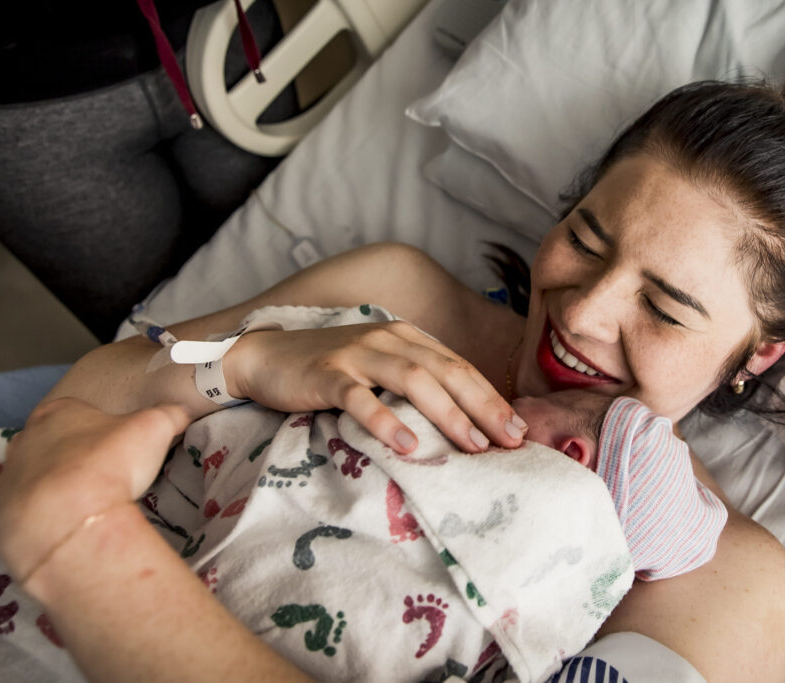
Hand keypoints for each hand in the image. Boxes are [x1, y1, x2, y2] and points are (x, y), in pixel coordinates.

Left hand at [0, 398, 189, 582]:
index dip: (98, 426)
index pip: (77, 410)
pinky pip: (25, 510)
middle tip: (102, 475)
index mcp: (59, 412)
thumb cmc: (110, 463)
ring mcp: (10, 474)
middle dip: (73, 455)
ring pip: (35, 474)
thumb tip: (184, 410)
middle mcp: (26, 438)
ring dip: (56, 486)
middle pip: (51, 440)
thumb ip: (171, 414)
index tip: (115, 444)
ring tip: (86, 504)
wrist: (67, 517)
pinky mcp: (1, 511)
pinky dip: (44, 515)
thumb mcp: (156, 428)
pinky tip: (68, 525)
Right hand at [226, 321, 526, 452]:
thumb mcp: (378, 368)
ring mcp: (357, 354)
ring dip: (447, 413)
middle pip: (447, 371)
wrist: (265, 357)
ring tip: (472, 445)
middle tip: (510, 440)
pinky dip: (386, 420)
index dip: (492, 397)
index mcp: (406, 337)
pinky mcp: (327, 374)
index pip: (459, 366)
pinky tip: (408, 445)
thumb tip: (463, 422)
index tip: (519, 430)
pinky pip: (360, 397)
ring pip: (413, 380)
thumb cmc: (329, 370)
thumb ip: (414, 383)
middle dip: (484, 407)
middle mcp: (388, 339)